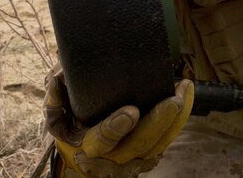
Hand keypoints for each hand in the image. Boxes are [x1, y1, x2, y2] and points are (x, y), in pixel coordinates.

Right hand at [44, 69, 193, 176]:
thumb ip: (55, 98)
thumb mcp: (56, 117)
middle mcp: (114, 157)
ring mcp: (134, 158)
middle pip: (140, 143)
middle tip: (172, 99)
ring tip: (184, 90)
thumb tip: (58, 80)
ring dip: (175, 117)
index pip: (103, 140)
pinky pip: (167, 140)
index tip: (130, 112)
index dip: (115, 128)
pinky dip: (179, 120)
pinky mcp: (149, 154)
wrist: (82, 162)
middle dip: (158, 121)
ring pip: (159, 142)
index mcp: (88, 146)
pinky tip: (187, 97)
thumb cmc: (71, 130)